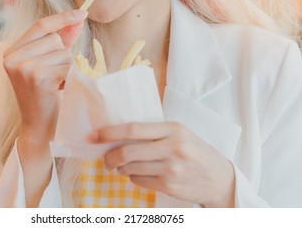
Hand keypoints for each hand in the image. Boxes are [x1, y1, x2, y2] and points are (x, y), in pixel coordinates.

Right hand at [3, 10, 87, 145]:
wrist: (39, 126)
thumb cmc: (45, 95)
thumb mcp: (48, 64)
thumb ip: (60, 42)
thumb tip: (77, 19)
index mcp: (12, 51)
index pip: (40, 25)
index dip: (62, 18)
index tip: (83, 13)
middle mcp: (12, 57)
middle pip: (55, 39)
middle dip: (63, 57)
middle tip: (54, 77)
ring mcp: (23, 67)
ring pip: (63, 53)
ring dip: (66, 69)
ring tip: (55, 85)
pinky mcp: (37, 77)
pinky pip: (66, 66)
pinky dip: (68, 78)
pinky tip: (57, 90)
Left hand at [89, 122, 234, 206]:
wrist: (219, 177)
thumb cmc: (195, 151)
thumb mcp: (180, 133)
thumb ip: (154, 132)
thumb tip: (118, 135)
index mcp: (173, 129)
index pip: (133, 129)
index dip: (110, 132)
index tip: (95, 135)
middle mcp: (172, 148)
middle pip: (127, 152)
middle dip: (109, 157)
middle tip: (105, 159)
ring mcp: (171, 169)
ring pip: (130, 169)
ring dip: (121, 168)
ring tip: (124, 166)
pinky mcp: (169, 186)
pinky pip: (138, 181)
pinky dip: (133, 178)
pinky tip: (139, 174)